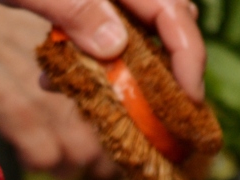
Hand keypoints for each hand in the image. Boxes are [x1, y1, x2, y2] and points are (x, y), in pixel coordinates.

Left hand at [0, 0, 205, 101]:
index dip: (189, 55)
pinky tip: (51, 79)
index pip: (173, 12)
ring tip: (73, 91)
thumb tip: (116, 45)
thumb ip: (74, 7)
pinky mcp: (79, 8)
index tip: (188, 96)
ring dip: (113, 73)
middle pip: (164, 25)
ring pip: (132, 36)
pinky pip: (98, 39)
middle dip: (157, 71)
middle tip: (140, 110)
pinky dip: (84, 65)